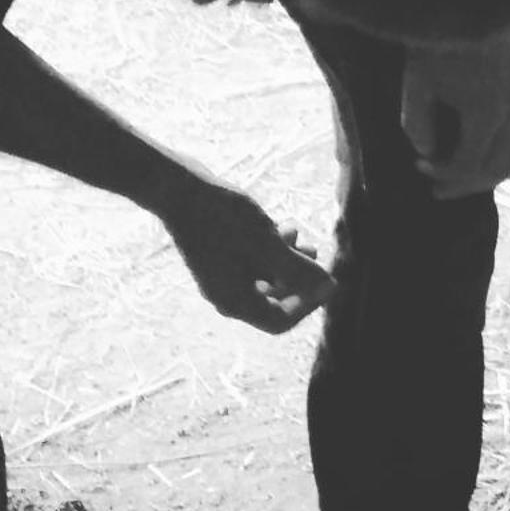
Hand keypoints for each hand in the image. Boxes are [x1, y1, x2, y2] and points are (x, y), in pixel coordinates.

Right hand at [159, 170, 335, 331]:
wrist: (179, 189)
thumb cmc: (225, 220)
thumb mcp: (269, 247)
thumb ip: (300, 271)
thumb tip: (330, 287)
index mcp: (235, 301)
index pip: (279, 321)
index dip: (307, 305)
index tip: (324, 281)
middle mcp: (226, 294)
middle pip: (274, 300)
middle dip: (299, 277)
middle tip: (314, 253)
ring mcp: (221, 274)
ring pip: (265, 277)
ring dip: (287, 259)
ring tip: (300, 236)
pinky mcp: (219, 254)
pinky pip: (252, 261)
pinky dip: (271, 248)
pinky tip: (283, 226)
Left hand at [401, 35, 509, 196]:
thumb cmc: (437, 39)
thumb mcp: (417, 83)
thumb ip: (419, 124)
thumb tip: (427, 153)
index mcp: (485, 112)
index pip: (468, 164)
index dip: (443, 173)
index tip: (420, 167)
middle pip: (496, 167)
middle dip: (465, 183)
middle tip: (437, 186)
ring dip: (494, 174)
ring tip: (468, 177)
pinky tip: (491, 153)